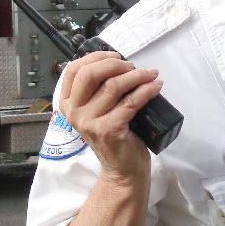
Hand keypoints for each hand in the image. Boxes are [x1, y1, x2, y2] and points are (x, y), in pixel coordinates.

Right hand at [58, 51, 163, 179]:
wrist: (122, 169)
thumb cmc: (114, 136)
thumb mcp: (98, 111)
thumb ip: (97, 90)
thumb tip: (118, 63)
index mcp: (68, 104)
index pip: (73, 70)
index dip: (95, 57)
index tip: (114, 56)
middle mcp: (74, 113)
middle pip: (89, 74)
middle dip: (114, 64)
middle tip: (132, 66)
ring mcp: (90, 122)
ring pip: (113, 86)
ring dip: (137, 76)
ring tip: (150, 74)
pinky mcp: (109, 130)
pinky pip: (131, 102)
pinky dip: (146, 90)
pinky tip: (156, 86)